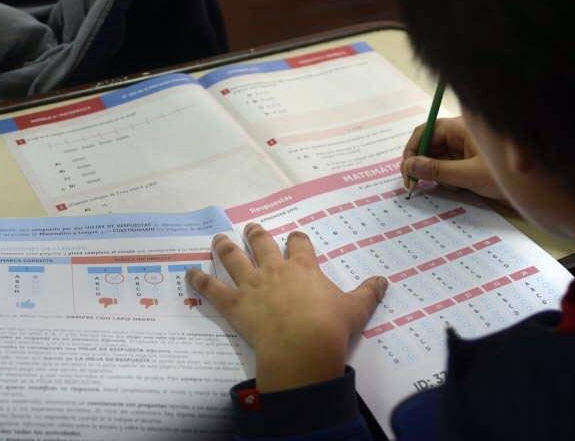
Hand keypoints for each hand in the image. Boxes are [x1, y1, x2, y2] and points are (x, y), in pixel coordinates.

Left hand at [186, 224, 387, 392]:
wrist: (303, 347)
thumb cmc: (331, 326)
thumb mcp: (357, 308)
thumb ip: (369, 292)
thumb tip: (385, 280)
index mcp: (303, 267)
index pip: (299, 243)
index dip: (297, 239)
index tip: (295, 237)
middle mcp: (275, 269)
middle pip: (262, 243)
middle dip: (256, 234)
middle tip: (251, 228)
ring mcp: (252, 285)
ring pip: (233, 258)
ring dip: (224, 247)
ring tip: (217, 238)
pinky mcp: (234, 304)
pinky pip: (212, 289)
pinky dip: (199, 281)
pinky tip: (189, 274)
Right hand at [402, 116, 504, 199]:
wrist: (538, 188)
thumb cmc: (506, 176)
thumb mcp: (469, 175)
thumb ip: (437, 170)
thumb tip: (409, 166)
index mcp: (461, 127)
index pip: (425, 132)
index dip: (412, 151)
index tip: (407, 172)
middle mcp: (461, 133)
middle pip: (429, 144)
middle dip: (422, 164)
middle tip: (415, 186)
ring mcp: (466, 146)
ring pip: (438, 156)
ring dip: (436, 173)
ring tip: (450, 186)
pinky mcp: (471, 159)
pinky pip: (449, 165)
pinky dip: (447, 177)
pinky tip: (458, 187)